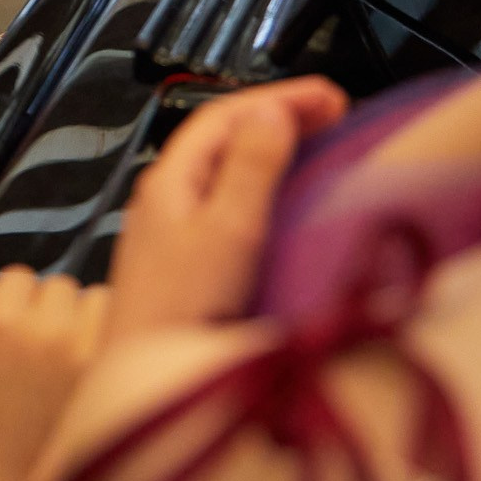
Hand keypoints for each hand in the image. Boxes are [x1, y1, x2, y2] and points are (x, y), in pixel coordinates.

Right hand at [0, 265, 107, 480]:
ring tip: (64, 355)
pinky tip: (91, 365)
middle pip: (54, 285)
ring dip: (80, 317)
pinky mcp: (115, 369)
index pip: (16, 278)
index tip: (5, 339)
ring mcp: (86, 349)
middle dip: (44, 310)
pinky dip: (109, 333)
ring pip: (90, 298)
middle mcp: (46, 331)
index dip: (9, 305)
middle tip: (33, 351)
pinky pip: (120, 320)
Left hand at [105, 76, 347, 339]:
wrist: (149, 385)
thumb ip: (250, 168)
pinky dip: (260, 188)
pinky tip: (281, 203)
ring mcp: (169, 232)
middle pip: (222, 137)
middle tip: (331, 111)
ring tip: (314, 144)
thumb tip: (269, 111)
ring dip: (269, 149)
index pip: (224, 115)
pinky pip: (224, 204)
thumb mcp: (228, 231)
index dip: (278, 97)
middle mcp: (163, 199)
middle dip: (277, 116)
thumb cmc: (183, 312)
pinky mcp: (182, 264)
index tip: (328, 95)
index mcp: (169, 181)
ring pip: (223, 170)